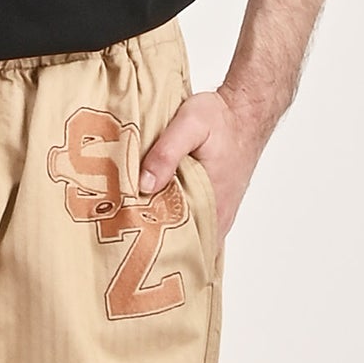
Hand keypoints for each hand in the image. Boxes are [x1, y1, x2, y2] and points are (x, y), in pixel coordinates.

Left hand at [137, 88, 274, 245]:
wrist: (245, 112)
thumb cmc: (221, 119)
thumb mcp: (191, 124)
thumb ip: (166, 153)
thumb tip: (144, 184)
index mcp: (212, 205)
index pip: (180, 246)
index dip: (151, 250)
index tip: (124, 244)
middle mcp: (216, 217)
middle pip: (179, 246)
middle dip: (150, 246)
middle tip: (118, 236)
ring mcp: (215, 215)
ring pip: (183, 237)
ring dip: (159, 234)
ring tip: (127, 226)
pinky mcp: (211, 206)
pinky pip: (189, 225)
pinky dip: (170, 223)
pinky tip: (148, 213)